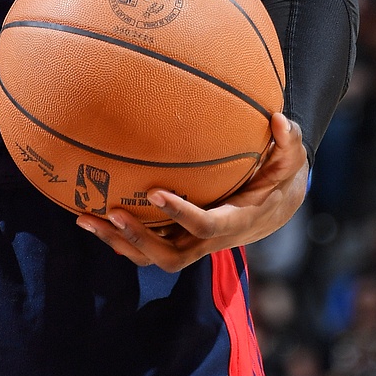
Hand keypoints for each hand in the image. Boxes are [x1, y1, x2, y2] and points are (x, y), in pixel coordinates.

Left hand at [77, 113, 307, 272]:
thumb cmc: (280, 175)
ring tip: (85, 219)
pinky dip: (118, 236)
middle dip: (139, 239)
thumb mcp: (290, 158)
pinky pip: (146, 246)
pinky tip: (90, 215)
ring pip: (152, 256)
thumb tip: (277, 118)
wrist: (277, 204)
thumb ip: (287, 140)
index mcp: (236, 221)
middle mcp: (211, 240)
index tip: (155, 193)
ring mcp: (192, 243)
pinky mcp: (179, 238)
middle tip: (111, 212)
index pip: (206, 226)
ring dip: (117, 241)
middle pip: (171, 256)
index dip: (181, 215)